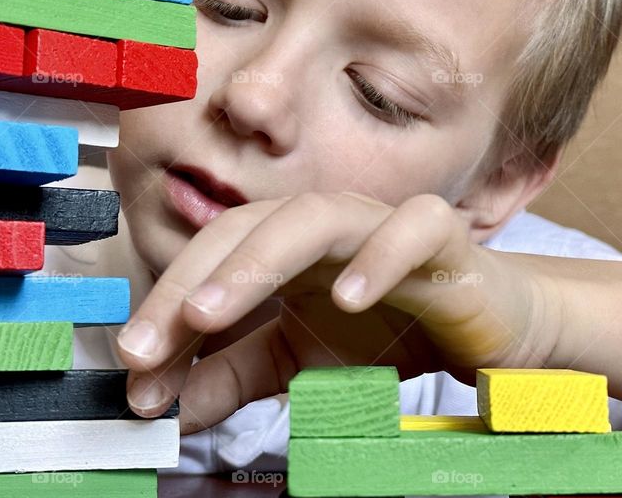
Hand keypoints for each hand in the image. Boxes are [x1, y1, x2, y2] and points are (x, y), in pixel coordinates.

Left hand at [117, 192, 558, 433]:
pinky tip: (347, 298)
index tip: (133, 362)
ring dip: (257, 262)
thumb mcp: (296, 360)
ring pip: (314, 217)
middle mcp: (323, 226)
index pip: (212, 257)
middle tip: (149, 343)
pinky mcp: (444, 235)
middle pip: (246, 228)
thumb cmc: (391, 327)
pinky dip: (379, 255)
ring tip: (210, 312)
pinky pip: (412, 226)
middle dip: (191, 282)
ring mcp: (381, 223)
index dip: (166, 302)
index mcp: (283, 247)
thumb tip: (164, 404)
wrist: (488, 326)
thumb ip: (232, 374)